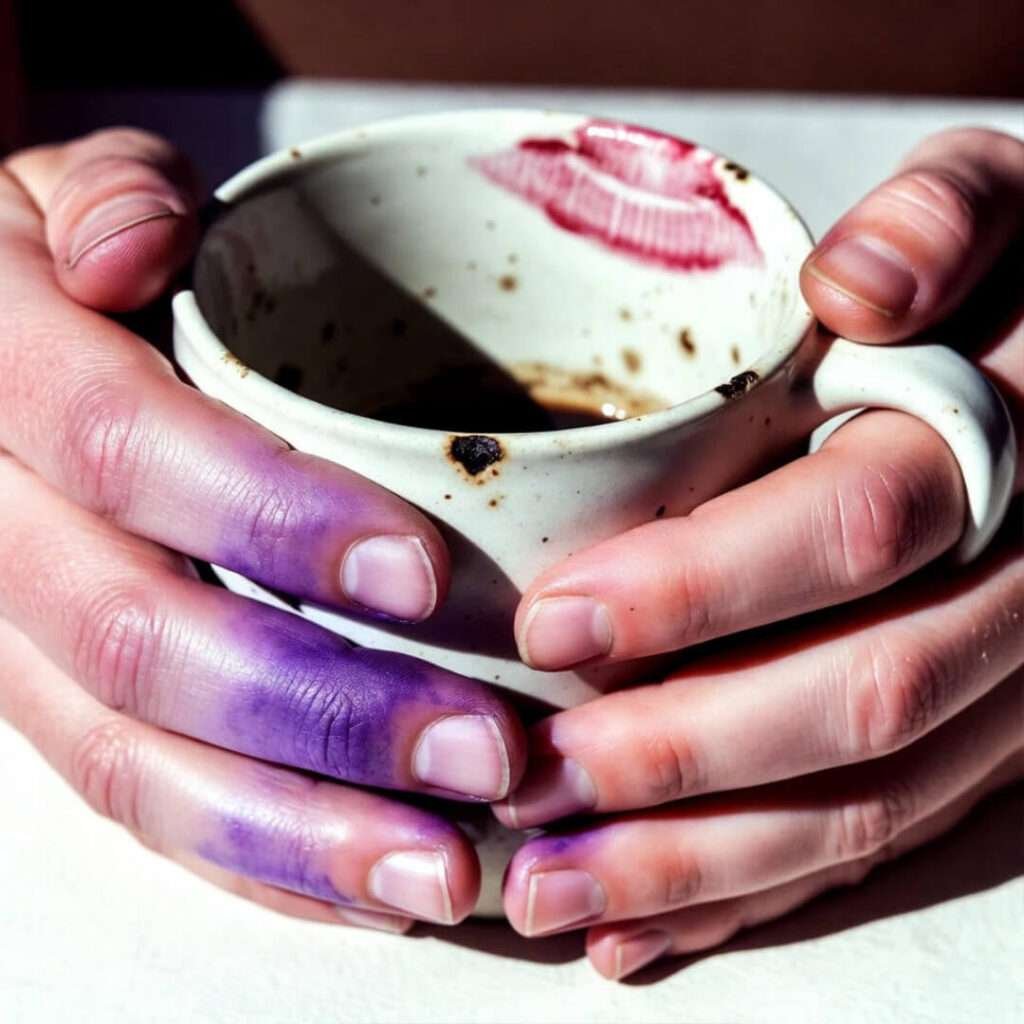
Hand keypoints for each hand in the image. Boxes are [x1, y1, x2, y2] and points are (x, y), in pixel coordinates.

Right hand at [0, 130, 525, 930]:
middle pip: (138, 641)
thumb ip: (105, 195)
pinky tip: (365, 885)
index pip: (123, 447)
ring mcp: (9, 643)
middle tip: (485, 752)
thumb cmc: (57, 275)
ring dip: (298, 833)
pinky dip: (255, 861)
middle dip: (322, 711)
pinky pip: (135, 806)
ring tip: (441, 867)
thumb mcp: (61, 196)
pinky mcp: (45, 708)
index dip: (269, 514)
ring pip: (131, 764)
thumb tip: (130, 245)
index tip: (424, 574)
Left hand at [494, 127, 1023, 976]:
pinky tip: (648, 926)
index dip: (703, 586)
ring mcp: (1013, 677)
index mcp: (1003, 440)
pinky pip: (886, 835)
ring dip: (702, 864)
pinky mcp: (989, 736)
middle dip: (684, 757)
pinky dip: (761, 891)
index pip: (854, 526)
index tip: (554, 623)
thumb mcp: (995, 202)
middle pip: (859, 693)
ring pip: (870, 800)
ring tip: (554, 895)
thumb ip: (939, 223)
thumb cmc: (1019, 270)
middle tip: (531, 790)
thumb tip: (857, 284)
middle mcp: (1018, 580)